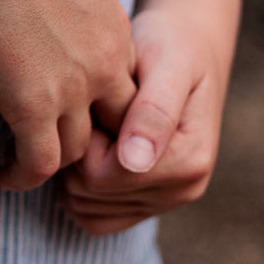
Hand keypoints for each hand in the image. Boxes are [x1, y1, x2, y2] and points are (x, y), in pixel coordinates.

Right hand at [0, 0, 137, 192]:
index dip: (95, 107)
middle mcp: (105, 65)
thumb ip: (61, 3)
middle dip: (86, 143)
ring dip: (52, 164)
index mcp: (114, 31)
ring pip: (74, 151)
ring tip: (23, 165)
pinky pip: (38, 161)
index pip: (119, 90)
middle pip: (110, 128)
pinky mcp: (34, 103)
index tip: (65, 110)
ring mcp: (73, 88)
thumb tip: (32, 2)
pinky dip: (23, 176)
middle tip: (49, 145)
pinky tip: (5, 174)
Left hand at [61, 5, 230, 234]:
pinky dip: (77, 187)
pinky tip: (86, 146)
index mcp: (188, 161)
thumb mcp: (166, 65)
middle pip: (88, 191)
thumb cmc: (169, 46)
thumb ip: (153, 111)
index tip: (94, 100)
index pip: (100, 175)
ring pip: (85, 205)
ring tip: (92, 123)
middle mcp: (182, 189)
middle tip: (90, 107)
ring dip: (74, 166)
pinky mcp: (146, 201)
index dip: (83, 137)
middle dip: (76, 150)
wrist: (184, 48)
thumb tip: (135, 161)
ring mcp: (164, 199)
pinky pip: (93, 217)